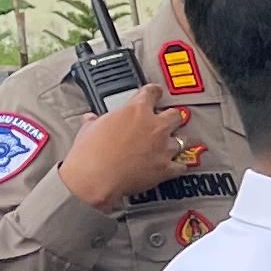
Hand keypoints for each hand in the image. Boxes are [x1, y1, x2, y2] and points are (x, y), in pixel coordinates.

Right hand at [56, 87, 190, 209]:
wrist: (94, 178)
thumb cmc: (90, 154)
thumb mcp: (88, 128)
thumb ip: (95, 121)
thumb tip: (91, 119)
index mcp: (136, 111)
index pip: (152, 92)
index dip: (154, 92)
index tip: (156, 93)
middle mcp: (154, 126)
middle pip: (175, 115)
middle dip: (171, 118)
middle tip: (166, 121)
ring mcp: (163, 147)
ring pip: (181, 140)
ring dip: (175, 143)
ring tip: (169, 146)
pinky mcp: (166, 168)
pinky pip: (181, 165)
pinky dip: (178, 166)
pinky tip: (175, 166)